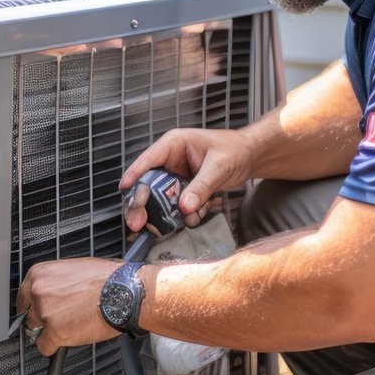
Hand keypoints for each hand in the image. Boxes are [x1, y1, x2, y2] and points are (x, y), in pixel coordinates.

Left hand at [15, 258, 120, 356]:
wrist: (123, 292)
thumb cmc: (106, 278)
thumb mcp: (75, 268)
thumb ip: (57, 280)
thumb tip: (54, 290)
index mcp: (41, 274)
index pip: (23, 295)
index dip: (31, 306)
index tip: (34, 311)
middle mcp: (39, 292)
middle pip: (30, 314)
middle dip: (42, 319)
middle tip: (60, 318)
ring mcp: (45, 313)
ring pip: (36, 331)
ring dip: (49, 332)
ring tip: (69, 327)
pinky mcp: (55, 333)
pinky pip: (44, 347)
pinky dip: (53, 347)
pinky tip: (67, 339)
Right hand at [119, 128, 255, 232]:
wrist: (249, 157)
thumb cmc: (234, 150)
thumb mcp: (219, 167)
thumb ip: (201, 187)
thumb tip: (184, 207)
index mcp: (173, 145)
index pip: (148, 159)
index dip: (134, 175)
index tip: (124, 190)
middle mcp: (170, 160)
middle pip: (147, 182)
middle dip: (142, 203)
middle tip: (137, 222)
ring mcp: (175, 176)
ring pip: (158, 197)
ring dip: (159, 214)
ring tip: (155, 230)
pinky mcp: (182, 189)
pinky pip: (173, 205)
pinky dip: (177, 216)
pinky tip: (185, 223)